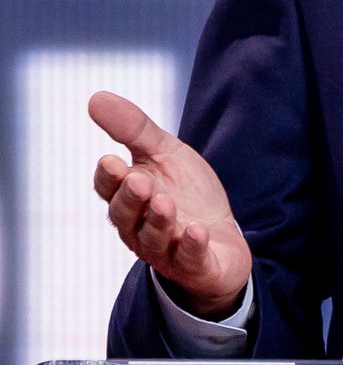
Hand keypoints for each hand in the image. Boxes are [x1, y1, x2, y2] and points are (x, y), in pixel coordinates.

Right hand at [90, 91, 251, 318]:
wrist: (224, 238)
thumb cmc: (187, 194)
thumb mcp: (166, 155)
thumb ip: (134, 130)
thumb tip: (96, 97)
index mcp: (128, 198)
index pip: (108, 189)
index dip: (108, 178)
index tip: (112, 161)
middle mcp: (139, 227)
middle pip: (125, 215)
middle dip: (131, 198)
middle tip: (139, 181)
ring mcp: (165, 250)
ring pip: (154, 238)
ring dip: (159, 221)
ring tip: (166, 202)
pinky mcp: (195, 267)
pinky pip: (190, 259)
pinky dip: (192, 246)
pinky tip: (198, 230)